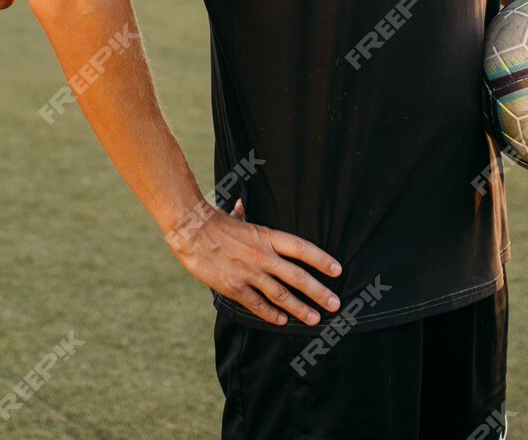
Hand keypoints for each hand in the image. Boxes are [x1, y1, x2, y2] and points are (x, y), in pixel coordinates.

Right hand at [164, 197, 343, 327]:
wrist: (190, 231)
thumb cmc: (213, 222)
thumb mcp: (236, 216)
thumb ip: (244, 216)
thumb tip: (242, 206)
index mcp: (267, 236)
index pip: (301, 249)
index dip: (321, 260)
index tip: (337, 270)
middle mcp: (263, 256)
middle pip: (298, 276)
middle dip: (319, 292)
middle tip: (335, 304)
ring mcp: (249, 273)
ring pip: (281, 295)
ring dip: (300, 309)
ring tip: (314, 319)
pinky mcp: (234, 287)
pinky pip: (257, 304)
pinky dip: (271, 314)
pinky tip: (282, 321)